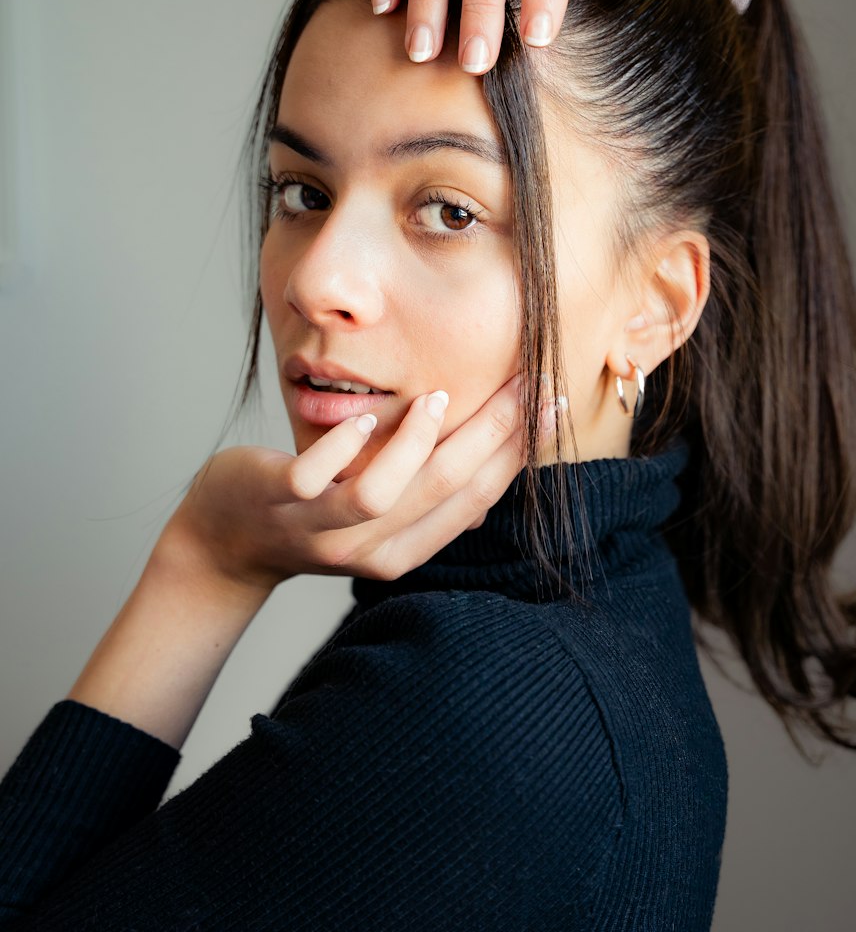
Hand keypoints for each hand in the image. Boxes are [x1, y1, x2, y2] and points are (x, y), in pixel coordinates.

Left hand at [159, 375, 557, 591]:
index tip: (552, 404)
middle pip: (443, 489)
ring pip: (383, 493)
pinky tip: (364, 415)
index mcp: (405, 550)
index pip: (475, 498)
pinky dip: (342, 447)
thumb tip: (499, 464)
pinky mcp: (278, 503)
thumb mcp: (379, 512)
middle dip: (493, 432)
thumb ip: (429, 493)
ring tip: (438, 397)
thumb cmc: (313, 510)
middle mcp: (370, 549)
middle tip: (525, 381)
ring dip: (417, 442)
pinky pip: (314, 479)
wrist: (228, 539)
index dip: (519, 452)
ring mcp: (321, 529)